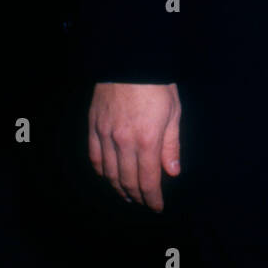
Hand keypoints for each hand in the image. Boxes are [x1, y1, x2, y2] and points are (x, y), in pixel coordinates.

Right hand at [88, 82, 181, 211]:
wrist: (130, 60)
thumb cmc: (157, 84)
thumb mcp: (173, 112)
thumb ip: (171, 145)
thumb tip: (172, 172)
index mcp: (148, 139)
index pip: (148, 180)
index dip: (152, 198)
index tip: (156, 207)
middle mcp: (124, 141)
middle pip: (128, 180)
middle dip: (137, 196)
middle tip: (143, 203)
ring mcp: (105, 135)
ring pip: (109, 172)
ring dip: (119, 188)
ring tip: (127, 195)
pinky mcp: (93, 127)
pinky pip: (95, 157)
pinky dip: (102, 171)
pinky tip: (108, 177)